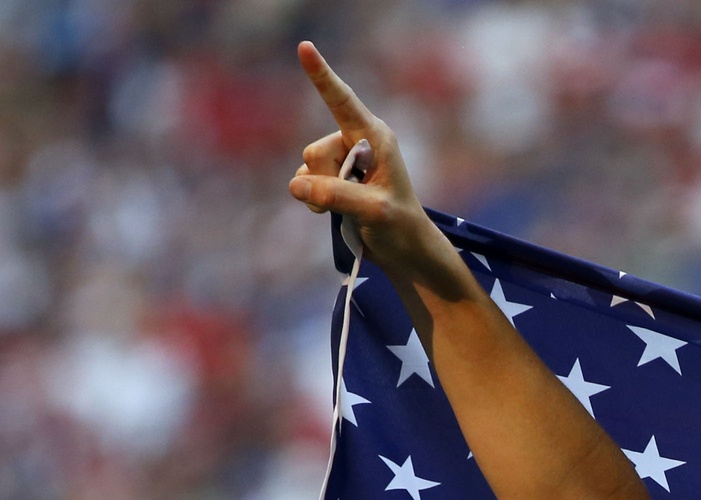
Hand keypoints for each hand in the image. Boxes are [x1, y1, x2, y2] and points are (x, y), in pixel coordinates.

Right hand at [286, 42, 460, 289]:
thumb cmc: (400, 226)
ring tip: (352, 207)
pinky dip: (313, 201)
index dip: (322, 75)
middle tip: (359, 199)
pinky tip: (332, 212)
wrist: (404, 250)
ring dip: (321, 194)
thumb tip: (296, 185)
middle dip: (327, 180)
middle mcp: (356, 141)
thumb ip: (336, 195)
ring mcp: (342, 160)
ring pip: (307, 169)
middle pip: (315, 152)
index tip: (305, 47)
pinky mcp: (331, 179)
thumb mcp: (373, 210)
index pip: (342, 101)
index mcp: (375, 137)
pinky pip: (303, 183)